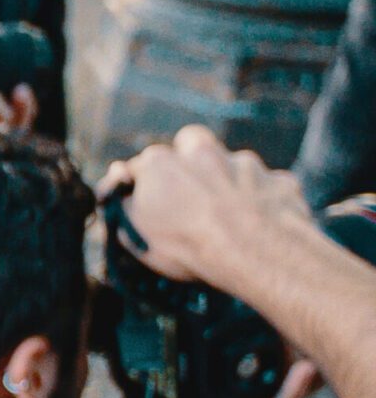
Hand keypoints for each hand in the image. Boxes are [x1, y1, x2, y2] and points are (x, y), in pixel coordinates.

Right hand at [101, 125, 314, 287]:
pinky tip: (265, 224)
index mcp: (160, 163)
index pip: (144, 165)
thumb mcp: (135, 235)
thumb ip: (122, 207)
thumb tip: (118, 190)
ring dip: (232, 182)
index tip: (150, 203)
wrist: (256, 253)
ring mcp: (245, 164)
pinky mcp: (280, 181)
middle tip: (195, 193)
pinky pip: (271, 187)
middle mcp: (201, 152)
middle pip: (191, 144)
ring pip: (235, 164)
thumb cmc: (188, 246)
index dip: (146, 184)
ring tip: (235, 217)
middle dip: (192, 160)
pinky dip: (267, 201)